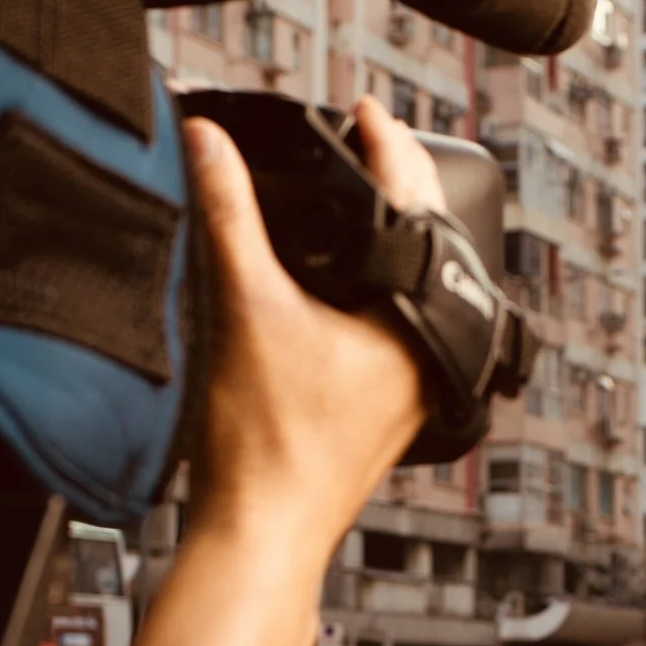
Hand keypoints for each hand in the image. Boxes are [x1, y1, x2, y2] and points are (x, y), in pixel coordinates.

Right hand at [183, 95, 435, 553]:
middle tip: (355, 145)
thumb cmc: (265, 448)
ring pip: (410, 286)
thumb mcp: (243, 307)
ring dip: (379, 242)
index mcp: (423, 320)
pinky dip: (366, 291)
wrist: (260, 535)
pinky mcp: (389, 407)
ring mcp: (417, 383)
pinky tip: (330, 283)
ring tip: (344, 203)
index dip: (385, 144)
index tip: (363, 110)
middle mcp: (435, 350)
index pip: (418, 202)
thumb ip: (228, 213)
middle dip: (387, 188)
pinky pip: (391, 325)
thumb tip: (209, 142)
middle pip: (424, 242)